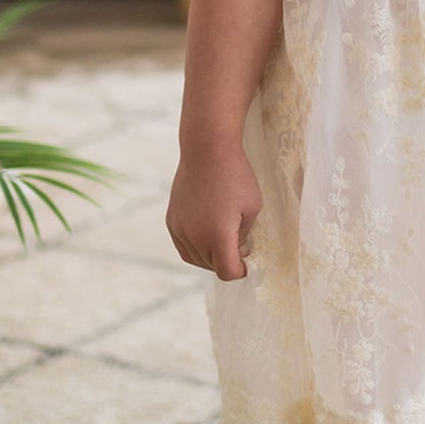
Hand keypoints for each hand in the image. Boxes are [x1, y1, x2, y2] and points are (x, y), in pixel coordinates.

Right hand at [166, 140, 262, 282]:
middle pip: (212, 266)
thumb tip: (237, 250)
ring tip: (224, 237)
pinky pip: (184, 247)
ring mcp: (180, 229)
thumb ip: (244, 235)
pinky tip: (207, 236)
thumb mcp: (252, 208)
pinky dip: (196, 248)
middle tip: (240, 244)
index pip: (228, 272)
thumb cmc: (236, 176)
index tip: (248, 262)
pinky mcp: (172, 221)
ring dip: (211, 256)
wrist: (207, 150)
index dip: (241, 271)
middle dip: (228, 261)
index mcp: (218, 236)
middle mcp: (195, 236)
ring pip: (196, 259)